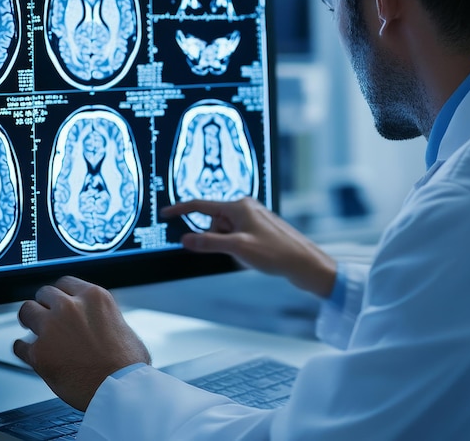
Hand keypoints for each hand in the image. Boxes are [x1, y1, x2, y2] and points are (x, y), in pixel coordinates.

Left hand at [13, 275, 150, 411]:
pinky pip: (20, 345)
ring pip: (27, 311)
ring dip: (30, 321)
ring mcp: (51, 328)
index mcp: (94, 296)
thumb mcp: (121, 323)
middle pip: (44, 293)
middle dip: (44, 305)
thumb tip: (96, 323)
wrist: (120, 389)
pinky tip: (28, 352)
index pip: (65, 282)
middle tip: (45, 315)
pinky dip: (23, 349)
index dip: (61, 293)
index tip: (58, 301)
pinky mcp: (39, 353)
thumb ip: (102, 316)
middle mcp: (70, 306)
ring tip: (32, 330)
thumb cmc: (127, 363)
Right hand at [161, 197, 336, 297]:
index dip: (181, 209)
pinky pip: (237, 239)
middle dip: (218, 240)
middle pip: (214, 224)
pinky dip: (239, 250)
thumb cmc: (275, 253)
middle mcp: (245, 207)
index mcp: (239, 206)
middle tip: (237, 251)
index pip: (201, 206)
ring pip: (225, 234)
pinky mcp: (258, 229)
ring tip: (250, 255)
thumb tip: (186, 239)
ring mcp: (252, 218)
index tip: (166, 213)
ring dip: (230, 248)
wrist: (303, 263)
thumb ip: (209, 242)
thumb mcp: (237, 248)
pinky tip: (255, 257)